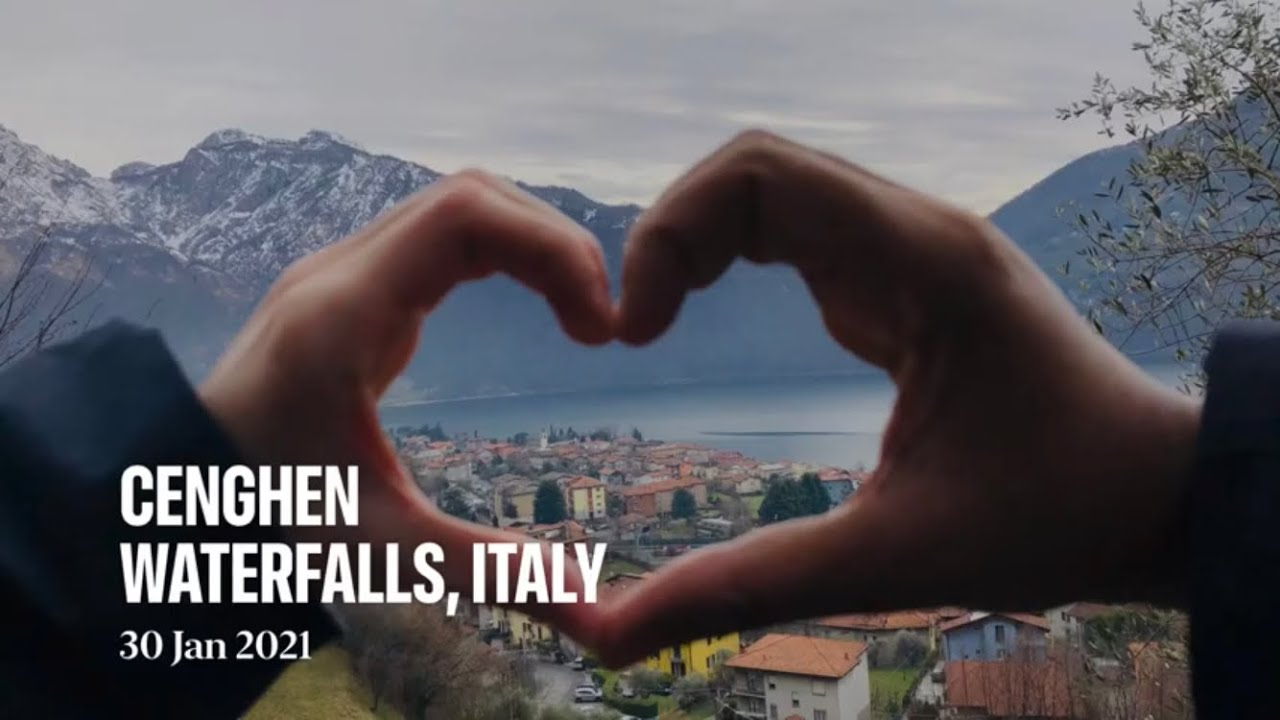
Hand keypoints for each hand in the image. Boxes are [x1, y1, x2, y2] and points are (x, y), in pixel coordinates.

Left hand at [198, 170, 612, 643]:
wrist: (173, 500)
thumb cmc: (263, 521)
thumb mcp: (381, 547)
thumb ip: (486, 568)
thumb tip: (591, 606)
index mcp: (343, 315)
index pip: (464, 215)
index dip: (552, 248)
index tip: (597, 326)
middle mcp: (339, 273)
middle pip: (471, 197)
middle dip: (553, 244)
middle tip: (599, 324)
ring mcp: (341, 274)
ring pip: (457, 208)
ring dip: (530, 244)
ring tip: (578, 315)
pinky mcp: (351, 290)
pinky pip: (440, 236)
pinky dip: (501, 253)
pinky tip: (532, 304)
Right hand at [599, 131, 1201, 666]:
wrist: (1158, 495)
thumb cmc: (1058, 516)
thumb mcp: (897, 559)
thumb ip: (753, 586)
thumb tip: (615, 632)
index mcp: (925, 265)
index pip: (762, 175)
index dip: (671, 232)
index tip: (637, 331)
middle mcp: (919, 234)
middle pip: (756, 171)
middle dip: (673, 233)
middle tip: (636, 329)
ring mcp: (915, 250)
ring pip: (776, 192)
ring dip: (701, 241)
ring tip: (655, 322)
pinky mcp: (908, 279)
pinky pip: (801, 230)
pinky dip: (735, 256)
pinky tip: (709, 312)